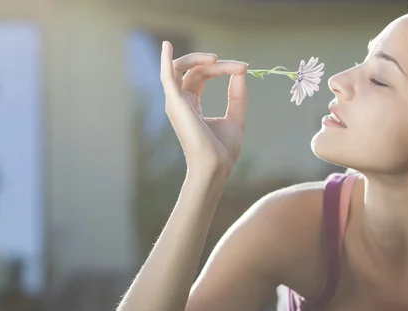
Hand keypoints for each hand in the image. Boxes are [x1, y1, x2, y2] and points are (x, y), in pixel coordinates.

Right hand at [160, 41, 247, 177]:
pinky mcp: (175, 103)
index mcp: (192, 104)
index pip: (203, 75)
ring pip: (180, 68)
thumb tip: (241, 70)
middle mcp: (180, 102)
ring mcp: (176, 102)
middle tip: (238, 67)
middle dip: (216, 63)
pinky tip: (166, 46)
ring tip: (217, 59)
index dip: (222, 68)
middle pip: (193, 69)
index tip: (243, 68)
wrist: (216, 167)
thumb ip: (237, 94)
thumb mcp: (236, 117)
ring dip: (198, 58)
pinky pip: (166, 76)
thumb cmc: (223, 150)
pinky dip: (165, 60)